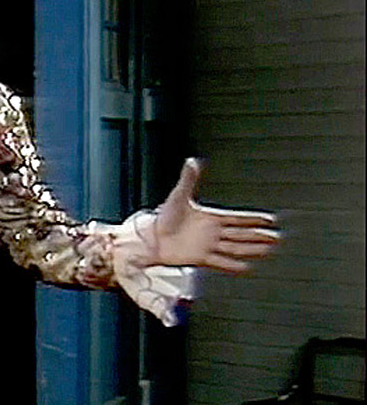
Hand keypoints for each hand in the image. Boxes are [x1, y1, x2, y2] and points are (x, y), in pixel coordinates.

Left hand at [150, 158, 278, 272]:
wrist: (151, 238)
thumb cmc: (163, 216)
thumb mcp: (178, 196)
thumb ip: (188, 179)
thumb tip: (192, 160)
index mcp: (210, 217)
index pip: (237, 218)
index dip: (254, 219)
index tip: (271, 220)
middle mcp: (213, 232)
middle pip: (241, 234)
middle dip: (259, 235)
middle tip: (278, 237)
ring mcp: (208, 246)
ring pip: (235, 247)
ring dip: (252, 249)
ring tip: (269, 250)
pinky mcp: (201, 259)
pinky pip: (221, 262)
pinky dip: (234, 265)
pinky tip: (248, 267)